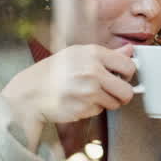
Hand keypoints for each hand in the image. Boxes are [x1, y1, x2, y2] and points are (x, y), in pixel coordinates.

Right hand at [0, 44, 135, 145]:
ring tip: (90, 94)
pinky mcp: (83, 108)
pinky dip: (93, 108)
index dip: (128, 73)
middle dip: (123, 94)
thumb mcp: (78, 54)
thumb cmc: (54, 71)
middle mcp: (92, 71)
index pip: (129, 65)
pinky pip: (100, 111)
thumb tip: (130, 50)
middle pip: (127, 91)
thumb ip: (108, 54)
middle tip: (114, 91)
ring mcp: (88, 91)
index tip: (122, 76)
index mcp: (93, 53)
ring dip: (107, 102)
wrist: (31, 92)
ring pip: (115, 103)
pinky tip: (80, 101)